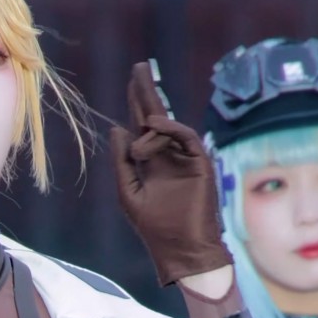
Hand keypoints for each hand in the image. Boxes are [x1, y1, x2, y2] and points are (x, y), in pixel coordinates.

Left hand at [110, 61, 232, 285]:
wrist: (182, 250)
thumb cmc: (154, 228)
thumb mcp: (128, 192)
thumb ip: (121, 162)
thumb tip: (117, 128)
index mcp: (150, 162)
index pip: (141, 126)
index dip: (136, 103)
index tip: (133, 80)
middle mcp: (167, 155)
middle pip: (156, 116)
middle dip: (147, 92)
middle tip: (140, 67)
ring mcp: (185, 158)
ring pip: (167, 126)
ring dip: (150, 128)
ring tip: (141, 145)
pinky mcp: (200, 162)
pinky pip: (184, 136)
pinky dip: (168, 128)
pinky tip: (153, 125)